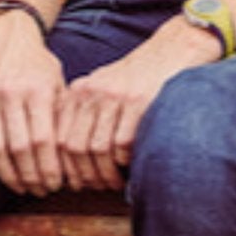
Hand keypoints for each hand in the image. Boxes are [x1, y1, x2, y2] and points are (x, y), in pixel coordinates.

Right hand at [0, 21, 67, 195]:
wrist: (8, 38)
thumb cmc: (40, 68)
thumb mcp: (59, 84)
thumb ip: (63, 117)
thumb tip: (75, 159)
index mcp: (38, 89)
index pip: (43, 140)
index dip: (49, 168)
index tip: (56, 184)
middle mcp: (10, 92)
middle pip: (19, 149)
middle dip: (31, 176)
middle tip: (40, 191)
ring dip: (8, 174)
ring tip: (21, 186)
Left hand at [56, 49, 172, 191]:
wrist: (174, 48)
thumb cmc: (139, 75)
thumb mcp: (104, 86)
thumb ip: (87, 112)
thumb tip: (73, 157)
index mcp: (80, 91)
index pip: (61, 138)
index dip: (66, 166)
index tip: (75, 183)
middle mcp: (93, 92)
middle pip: (76, 147)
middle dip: (85, 175)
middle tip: (96, 188)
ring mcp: (116, 96)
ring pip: (99, 149)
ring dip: (106, 173)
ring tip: (113, 183)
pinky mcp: (139, 102)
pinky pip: (123, 143)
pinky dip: (125, 161)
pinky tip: (130, 167)